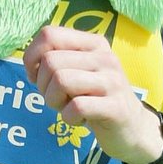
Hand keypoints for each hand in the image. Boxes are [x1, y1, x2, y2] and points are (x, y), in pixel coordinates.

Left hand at [23, 25, 162, 163]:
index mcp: (93, 43)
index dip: (32, 57)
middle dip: (44, 86)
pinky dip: (68, 118)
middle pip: (51, 61)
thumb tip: (30, 61)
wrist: (132, 129)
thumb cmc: (96, 99)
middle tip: (57, 99)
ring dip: (54, 102)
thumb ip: (57, 60)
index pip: (49, 34)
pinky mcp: (115, 107)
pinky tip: (80, 119)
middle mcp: (105, 57)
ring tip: (68, 108)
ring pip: (61, 80)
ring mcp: (112, 81)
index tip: (37, 77)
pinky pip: (76, 106)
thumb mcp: (78, 73)